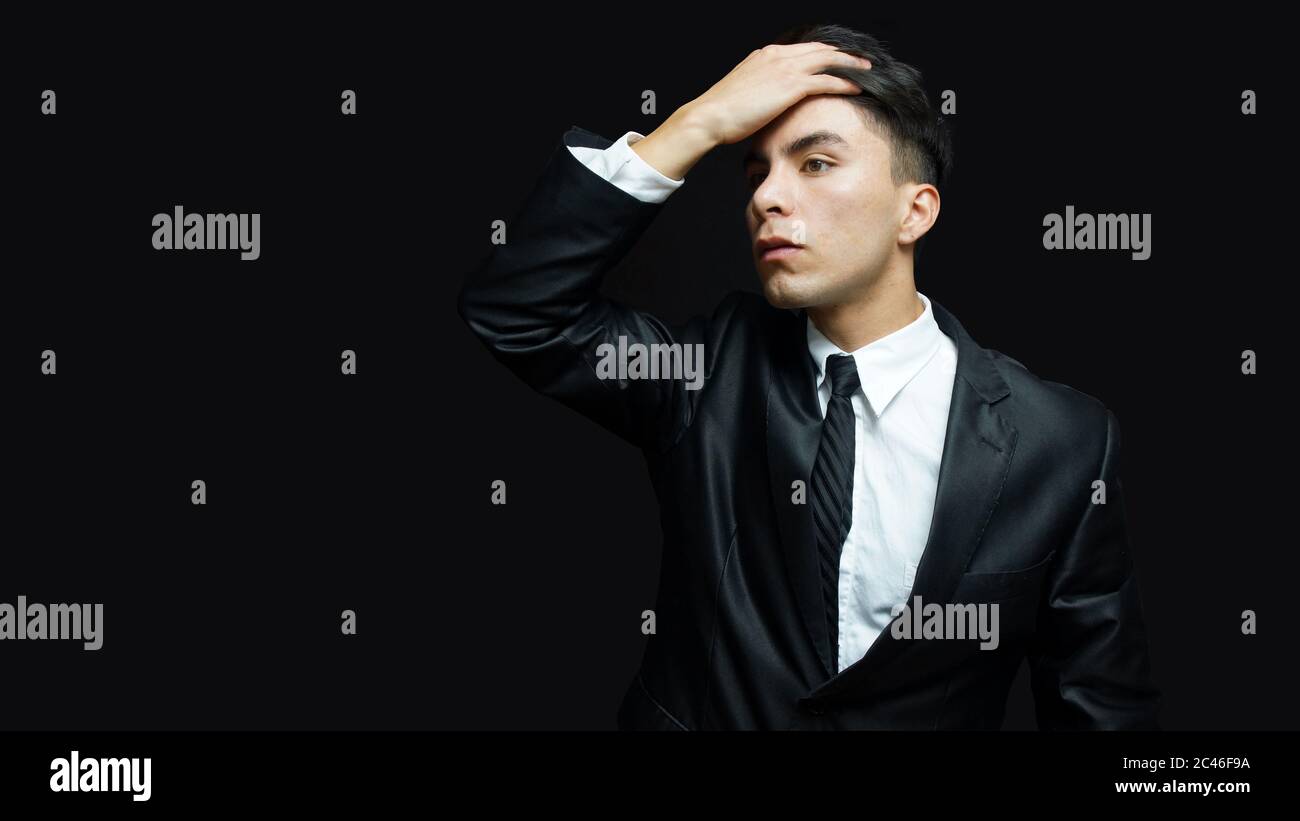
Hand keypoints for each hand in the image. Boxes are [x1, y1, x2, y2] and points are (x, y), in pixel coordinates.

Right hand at [684, 42, 870, 145]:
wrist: (709, 116)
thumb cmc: (722, 112)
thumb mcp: (744, 93)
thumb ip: (761, 89)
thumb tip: (771, 101)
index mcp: (766, 55)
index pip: (804, 49)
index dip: (825, 52)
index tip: (840, 58)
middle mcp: (778, 56)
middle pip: (821, 49)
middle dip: (844, 53)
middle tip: (862, 60)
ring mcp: (784, 68)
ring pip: (828, 60)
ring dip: (850, 64)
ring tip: (868, 70)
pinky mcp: (790, 86)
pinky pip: (825, 81)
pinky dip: (844, 83)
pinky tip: (856, 88)